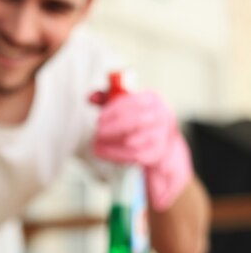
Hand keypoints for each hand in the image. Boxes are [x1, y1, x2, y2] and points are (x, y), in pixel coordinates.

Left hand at [90, 91, 192, 211]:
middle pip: (134, 121)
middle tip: (98, 132)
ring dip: (112, 143)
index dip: (111, 111)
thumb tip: (90, 97)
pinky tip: (103, 152)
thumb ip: (107, 98)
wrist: (163, 140)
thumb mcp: (127, 103)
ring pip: (132, 140)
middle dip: (112, 128)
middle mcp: (160, 115)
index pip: (131, 102)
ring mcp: (160, 135)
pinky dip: (115, 154)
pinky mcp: (156, 152)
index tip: (98, 119)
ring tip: (97, 143)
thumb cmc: (138, 117)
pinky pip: (133, 155)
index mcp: (152, 99)